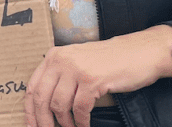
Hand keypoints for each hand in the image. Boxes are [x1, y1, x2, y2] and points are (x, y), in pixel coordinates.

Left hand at [24, 25, 171, 126]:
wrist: (141, 52)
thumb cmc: (111, 61)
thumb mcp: (78, 62)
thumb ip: (60, 76)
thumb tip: (44, 106)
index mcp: (54, 56)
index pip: (32, 87)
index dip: (30, 110)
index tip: (31, 124)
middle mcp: (62, 60)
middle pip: (41, 98)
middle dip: (42, 121)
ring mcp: (77, 69)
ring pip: (59, 106)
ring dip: (65, 123)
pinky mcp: (92, 80)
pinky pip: (80, 109)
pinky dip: (81, 122)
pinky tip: (84, 126)